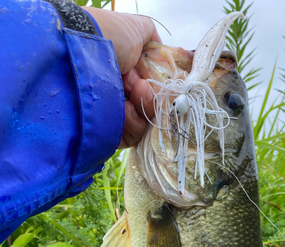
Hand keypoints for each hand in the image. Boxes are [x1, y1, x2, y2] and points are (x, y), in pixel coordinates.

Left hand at [83, 8, 161, 147]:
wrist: (79, 48)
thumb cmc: (107, 35)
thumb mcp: (135, 28)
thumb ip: (152, 39)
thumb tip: (162, 50)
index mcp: (125, 73)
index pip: (150, 90)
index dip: (158, 89)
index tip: (158, 83)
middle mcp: (118, 94)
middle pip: (148, 109)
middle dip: (151, 100)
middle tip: (143, 89)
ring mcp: (111, 114)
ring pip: (143, 124)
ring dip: (144, 110)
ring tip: (133, 97)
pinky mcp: (106, 132)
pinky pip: (130, 137)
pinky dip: (134, 124)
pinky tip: (126, 109)